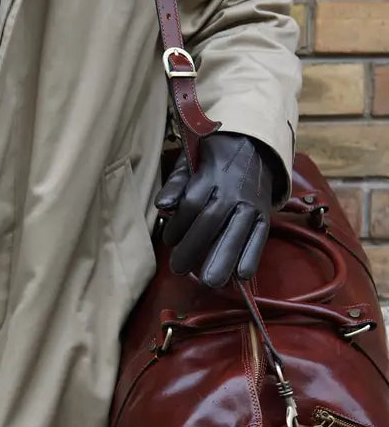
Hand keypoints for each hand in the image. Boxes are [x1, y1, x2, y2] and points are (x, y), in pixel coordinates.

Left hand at [155, 133, 275, 287]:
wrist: (254, 144)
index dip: (178, 226)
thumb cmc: (213, 157)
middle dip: (194, 248)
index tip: (168, 240)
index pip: (192, 203)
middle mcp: (233, 190)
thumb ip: (176, 184)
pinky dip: (252, 257)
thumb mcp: (190, 160)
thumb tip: (162, 205)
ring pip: (236, 233)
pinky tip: (241, 276)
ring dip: (223, 260)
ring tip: (210, 282)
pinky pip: (260, 237)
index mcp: (211, 175)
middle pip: (211, 222)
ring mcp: (251, 203)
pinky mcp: (264, 214)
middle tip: (179, 269)